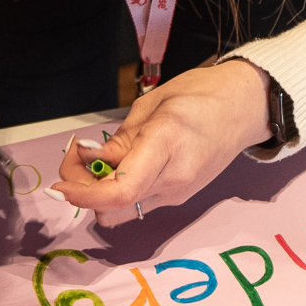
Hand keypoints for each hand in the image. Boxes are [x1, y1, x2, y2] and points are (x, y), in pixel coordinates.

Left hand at [51, 60, 269, 225]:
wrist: (245, 107)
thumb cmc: (200, 94)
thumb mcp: (152, 105)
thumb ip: (118, 139)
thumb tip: (87, 159)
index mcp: (166, 144)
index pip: (119, 191)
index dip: (82, 194)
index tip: (60, 184)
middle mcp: (174, 178)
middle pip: (114, 206)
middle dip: (84, 189)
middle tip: (75, 159)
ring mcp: (180, 192)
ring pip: (123, 211)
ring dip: (101, 193)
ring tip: (99, 160)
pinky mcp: (180, 196)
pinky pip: (139, 203)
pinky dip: (120, 191)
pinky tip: (122, 166)